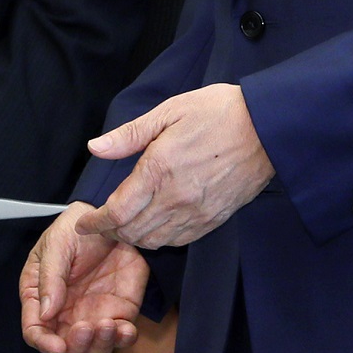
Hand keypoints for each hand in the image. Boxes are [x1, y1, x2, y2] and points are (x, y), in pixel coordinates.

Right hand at [20, 202, 150, 352]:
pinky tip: (125, 328)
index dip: (44, 343)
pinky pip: (120, 339)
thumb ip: (51, 277)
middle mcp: (65, 314)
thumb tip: (46, 314)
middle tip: (87, 328)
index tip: (58, 345)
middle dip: (75, 349)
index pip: (35, 331)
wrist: (113, 220)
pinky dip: (123, 340)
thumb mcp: (58, 245)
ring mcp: (92, 317)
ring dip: (99, 347)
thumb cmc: (77, 229)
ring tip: (109, 323)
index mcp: (41, 297)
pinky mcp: (119, 314)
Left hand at [79, 83, 273, 248]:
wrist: (268, 127)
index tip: (84, 223)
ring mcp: (197, 212)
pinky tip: (156, 227)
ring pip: (155, 241)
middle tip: (101, 224)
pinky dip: (161, 239)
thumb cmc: (218, 112)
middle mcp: (176, 198)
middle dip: (110, 232)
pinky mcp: (215, 218)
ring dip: (134, 238)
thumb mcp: (168, 112)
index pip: (117, 212)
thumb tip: (96, 147)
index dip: (96, 222)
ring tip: (125, 226)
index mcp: (159, 170)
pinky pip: (180, 240)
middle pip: (132, 232)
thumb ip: (130, 135)